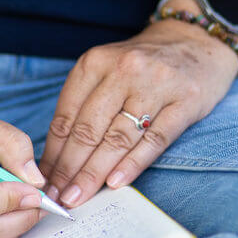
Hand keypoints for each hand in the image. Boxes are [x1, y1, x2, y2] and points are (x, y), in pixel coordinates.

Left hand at [38, 0, 237, 207]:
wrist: (195, 40)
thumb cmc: (142, 64)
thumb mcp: (105, 70)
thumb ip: (83, 105)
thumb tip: (56, 157)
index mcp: (95, 62)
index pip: (66, 117)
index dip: (52, 154)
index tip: (42, 180)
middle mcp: (123, 70)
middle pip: (88, 130)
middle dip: (68, 169)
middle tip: (55, 197)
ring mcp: (156, 85)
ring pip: (117, 138)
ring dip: (94, 174)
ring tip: (78, 197)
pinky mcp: (186, 101)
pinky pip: (155, 140)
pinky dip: (133, 164)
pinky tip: (115, 183)